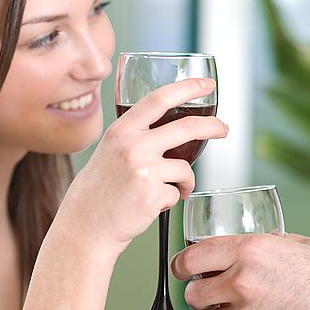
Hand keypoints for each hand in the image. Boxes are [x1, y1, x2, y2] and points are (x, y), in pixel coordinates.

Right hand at [57, 78, 226, 255]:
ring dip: (184, 182)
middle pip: (186, 127)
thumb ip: (137, 137)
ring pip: (186, 168)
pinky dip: (171, 200)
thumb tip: (175, 130)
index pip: (159, 99)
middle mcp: (133, 146)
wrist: (86, 225)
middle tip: (223, 129)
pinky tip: (151, 205)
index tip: (206, 85)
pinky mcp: (153, 195)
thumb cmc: (101, 189)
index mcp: (122, 131)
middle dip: (212, 126)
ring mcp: (143, 171)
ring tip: (166, 190)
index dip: (186, 88)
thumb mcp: (111, 151)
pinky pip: (177, 193)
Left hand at [173, 233, 309, 309]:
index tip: (182, 269)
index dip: (183, 265)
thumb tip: (262, 242)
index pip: (193, 256)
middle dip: (202, 295)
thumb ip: (276, 244)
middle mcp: (244, 280)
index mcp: (253, 250)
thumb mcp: (309, 246)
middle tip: (217, 295)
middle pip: (194, 292)